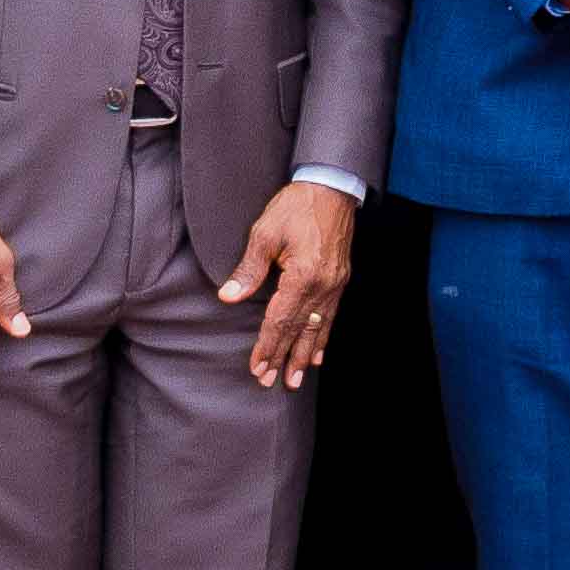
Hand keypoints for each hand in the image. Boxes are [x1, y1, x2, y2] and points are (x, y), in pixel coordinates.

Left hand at [222, 180, 363, 384]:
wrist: (332, 187)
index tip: (257, 367)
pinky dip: (323, 338)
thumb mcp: (264, 233)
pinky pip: (331, 316)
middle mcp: (322, 285)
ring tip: (295, 379)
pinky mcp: (340, 280)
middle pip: (299, 330)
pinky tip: (318, 354)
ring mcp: (335, 284)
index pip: (280, 320)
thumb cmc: (296, 206)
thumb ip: (248, 269)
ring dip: (305, 356)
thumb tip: (229, 297)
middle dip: (283, 358)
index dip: (267, 346)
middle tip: (271, 382)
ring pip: (318, 328)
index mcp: (303, 275)